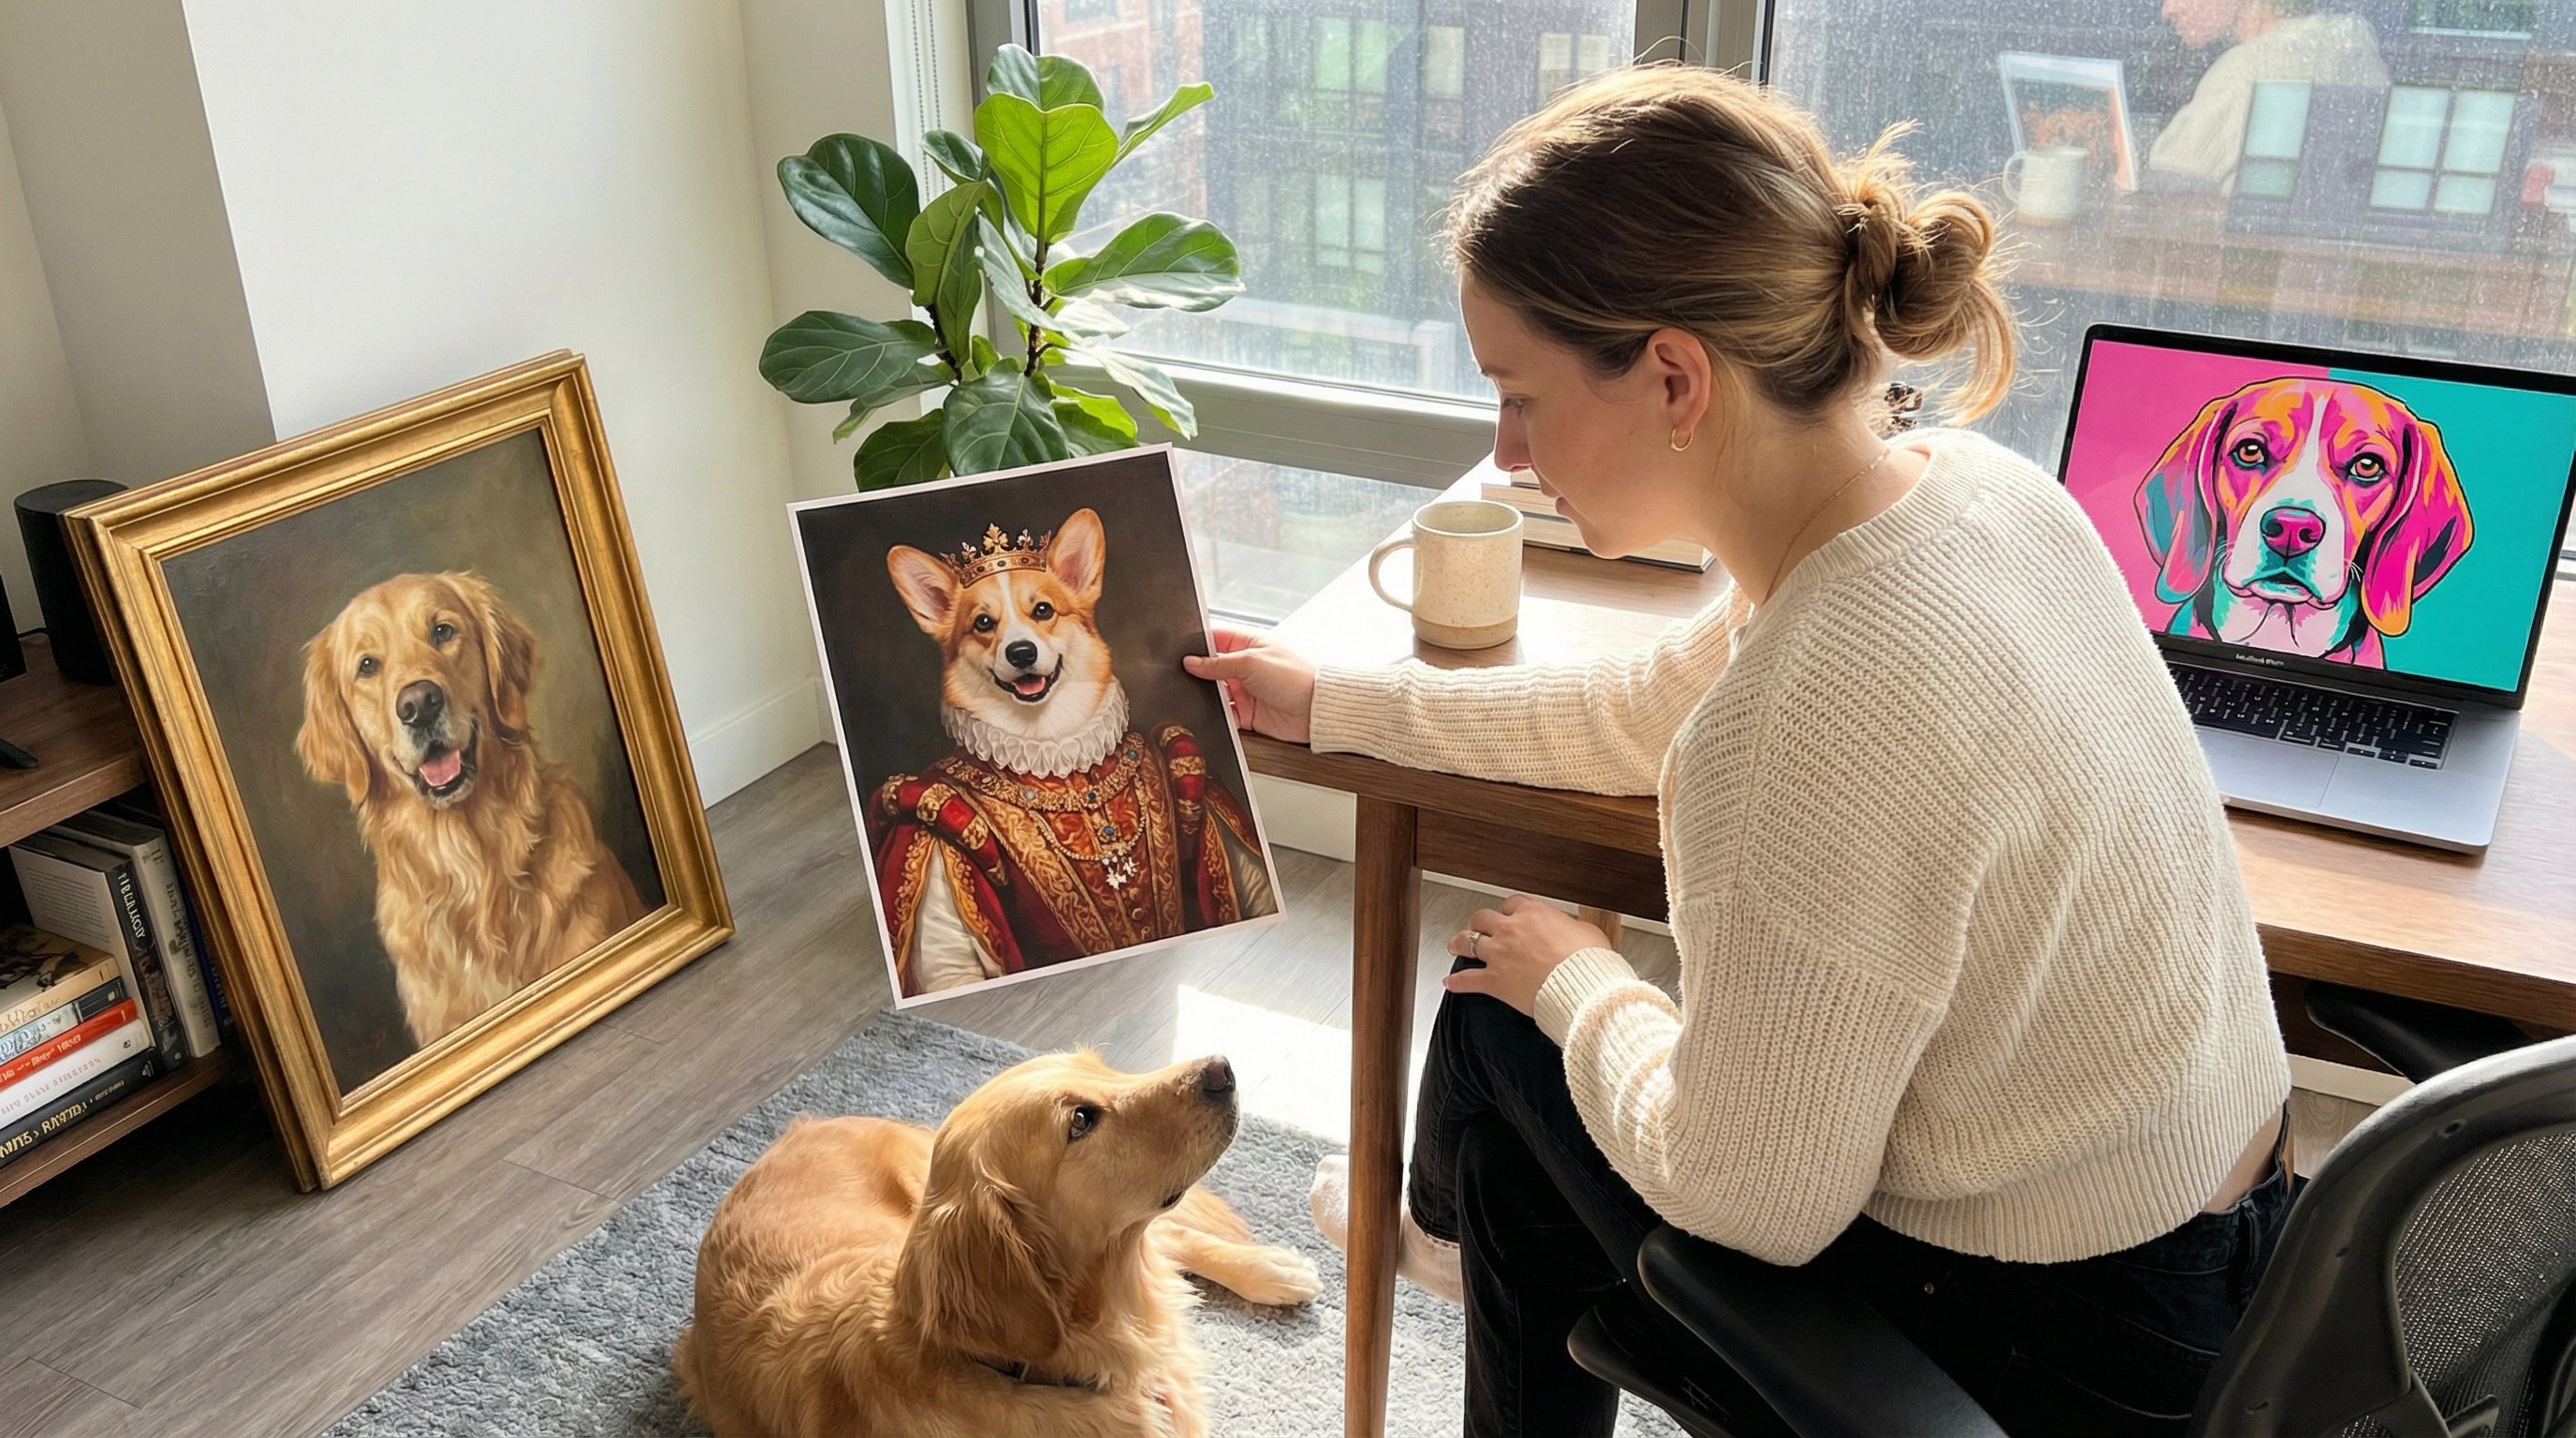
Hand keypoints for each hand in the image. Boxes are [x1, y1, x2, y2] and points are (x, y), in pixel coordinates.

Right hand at [1181, 624, 1316, 743]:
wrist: (1315, 711)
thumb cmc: (1295, 677)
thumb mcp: (1251, 662)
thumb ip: (1218, 664)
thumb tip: (1190, 662)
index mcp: (1248, 645)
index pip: (1215, 637)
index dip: (1196, 642)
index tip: (1177, 649)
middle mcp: (1244, 667)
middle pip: (1210, 667)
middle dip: (1196, 672)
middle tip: (1179, 674)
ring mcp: (1244, 690)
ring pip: (1213, 693)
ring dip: (1204, 695)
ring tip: (1192, 695)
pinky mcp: (1246, 714)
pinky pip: (1223, 715)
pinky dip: (1214, 716)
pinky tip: (1207, 715)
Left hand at [1443, 895, 1611, 1017]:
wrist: (1582, 986)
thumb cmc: (1588, 961)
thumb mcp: (1587, 932)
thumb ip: (1571, 927)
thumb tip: (1572, 931)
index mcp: (1533, 914)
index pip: (1512, 903)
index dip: (1509, 909)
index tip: (1510, 914)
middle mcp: (1511, 930)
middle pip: (1483, 918)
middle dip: (1480, 923)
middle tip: (1479, 927)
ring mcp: (1500, 955)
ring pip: (1469, 943)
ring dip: (1460, 943)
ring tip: (1455, 945)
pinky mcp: (1494, 981)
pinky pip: (1468, 980)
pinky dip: (1457, 982)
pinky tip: (1451, 982)